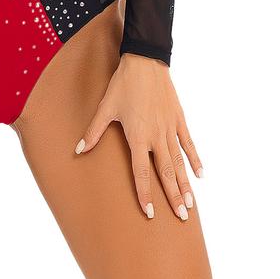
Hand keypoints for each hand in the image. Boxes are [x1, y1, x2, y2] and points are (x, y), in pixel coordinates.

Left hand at [74, 54, 202, 220]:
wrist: (145, 61)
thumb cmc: (123, 84)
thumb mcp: (105, 107)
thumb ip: (93, 131)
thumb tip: (78, 149)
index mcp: (138, 136)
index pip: (141, 172)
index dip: (145, 193)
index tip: (149, 213)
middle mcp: (156, 136)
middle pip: (166, 172)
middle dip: (173, 197)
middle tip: (181, 217)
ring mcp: (170, 128)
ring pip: (179, 162)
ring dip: (185, 184)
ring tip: (191, 206)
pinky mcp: (179, 119)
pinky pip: (188, 143)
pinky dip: (195, 159)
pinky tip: (201, 174)